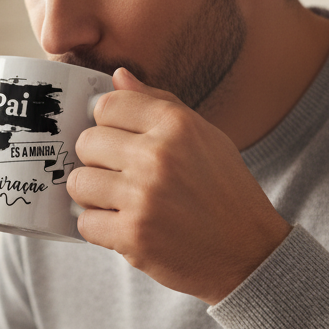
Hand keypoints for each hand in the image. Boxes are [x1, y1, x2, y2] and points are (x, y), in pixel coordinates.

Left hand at [68, 68, 290, 303]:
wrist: (250, 253)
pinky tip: (121, 226)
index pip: (108, 105)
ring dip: (91, 195)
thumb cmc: (223, 191)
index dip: (106, 123)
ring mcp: (143, 197)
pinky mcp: (133, 236)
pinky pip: (84, 222)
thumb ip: (158, 103)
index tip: (118, 140)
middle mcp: (159, 156)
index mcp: (177, 125)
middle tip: (118, 176)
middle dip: (95, 160)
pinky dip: (98, 227)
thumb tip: (117, 76)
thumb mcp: (204, 137)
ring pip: (78, 182)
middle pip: (87, 142)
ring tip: (116, 201)